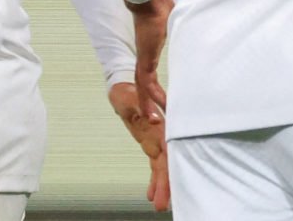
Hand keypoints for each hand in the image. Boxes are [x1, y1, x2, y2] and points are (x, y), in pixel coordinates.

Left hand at [108, 82, 169, 210]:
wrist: (123, 87)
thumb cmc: (127, 92)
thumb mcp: (131, 98)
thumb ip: (142, 108)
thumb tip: (155, 121)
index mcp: (158, 127)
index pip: (165, 152)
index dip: (167, 171)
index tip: (169, 186)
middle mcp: (159, 135)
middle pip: (165, 163)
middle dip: (165, 184)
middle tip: (163, 205)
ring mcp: (155, 139)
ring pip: (161, 165)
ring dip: (161, 184)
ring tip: (161, 203)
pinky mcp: (150, 141)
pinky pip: (155, 161)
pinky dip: (155, 176)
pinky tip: (153, 191)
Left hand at [128, 0, 173, 129]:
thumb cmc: (162, 0)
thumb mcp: (179, 15)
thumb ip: (185, 20)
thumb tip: (201, 14)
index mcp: (153, 48)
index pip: (153, 73)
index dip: (159, 87)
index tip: (168, 98)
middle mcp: (147, 57)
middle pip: (148, 86)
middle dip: (155, 103)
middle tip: (162, 118)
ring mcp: (144, 60)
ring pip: (145, 90)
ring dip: (151, 107)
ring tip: (159, 123)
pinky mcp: (144, 62)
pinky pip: (145, 87)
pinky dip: (148, 102)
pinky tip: (153, 115)